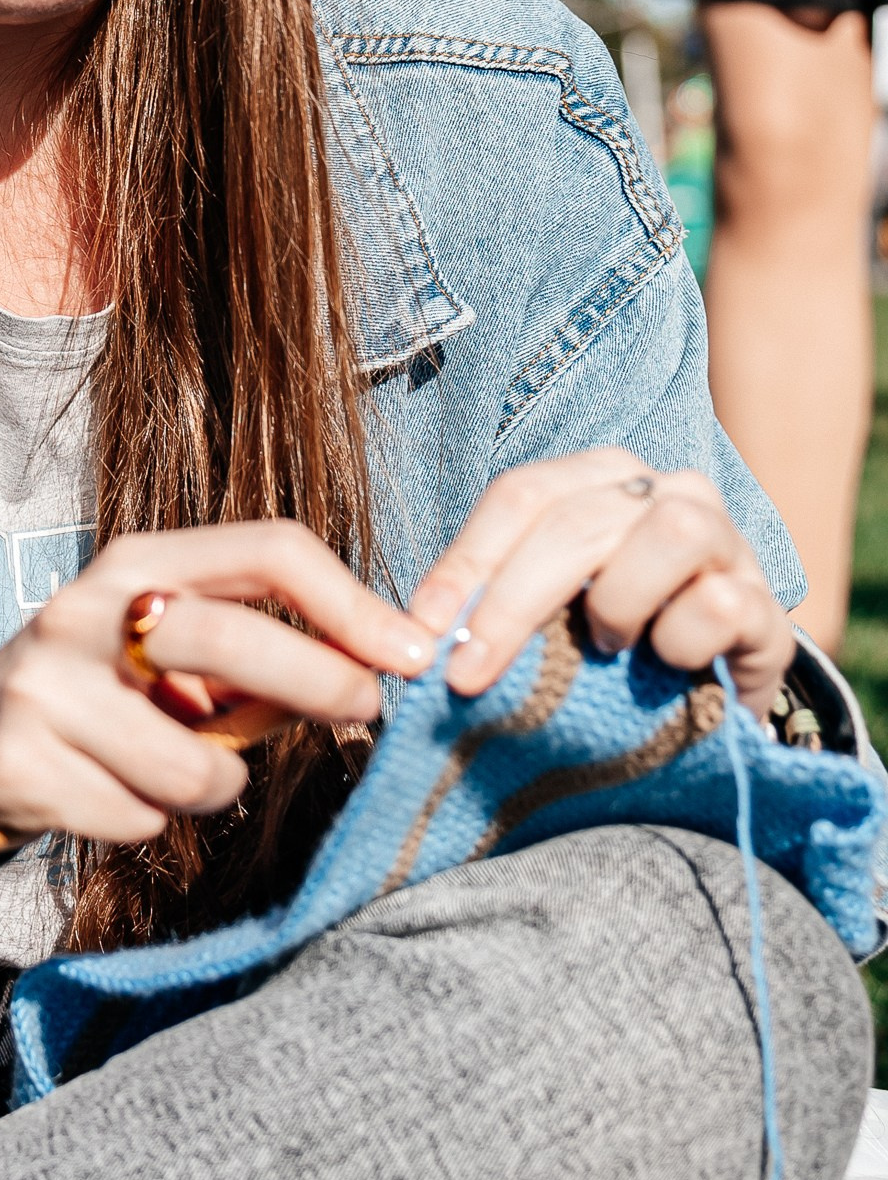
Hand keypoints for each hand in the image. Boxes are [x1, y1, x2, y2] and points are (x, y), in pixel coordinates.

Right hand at [0, 524, 433, 852]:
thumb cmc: (101, 697)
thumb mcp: (172, 658)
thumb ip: (262, 659)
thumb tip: (380, 670)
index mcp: (136, 564)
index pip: (265, 550)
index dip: (350, 601)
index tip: (411, 652)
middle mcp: (83, 611)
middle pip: (230, 640)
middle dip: (319, 683)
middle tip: (364, 713)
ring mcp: (44, 686)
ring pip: (192, 767)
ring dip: (213, 789)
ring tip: (174, 773)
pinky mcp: (19, 762)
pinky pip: (138, 820)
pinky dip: (146, 822)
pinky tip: (110, 795)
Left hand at [407, 450, 794, 715]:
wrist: (700, 699)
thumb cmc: (605, 650)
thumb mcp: (541, 621)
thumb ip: (485, 613)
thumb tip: (415, 641)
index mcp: (598, 480)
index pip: (523, 495)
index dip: (467, 562)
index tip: (424, 630)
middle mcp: (664, 491)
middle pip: (577, 522)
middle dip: (510, 604)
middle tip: (467, 676)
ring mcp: (723, 540)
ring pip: (668, 534)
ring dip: (617, 602)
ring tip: (603, 646)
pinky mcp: (764, 604)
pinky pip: (720, 604)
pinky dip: (680, 642)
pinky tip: (666, 665)